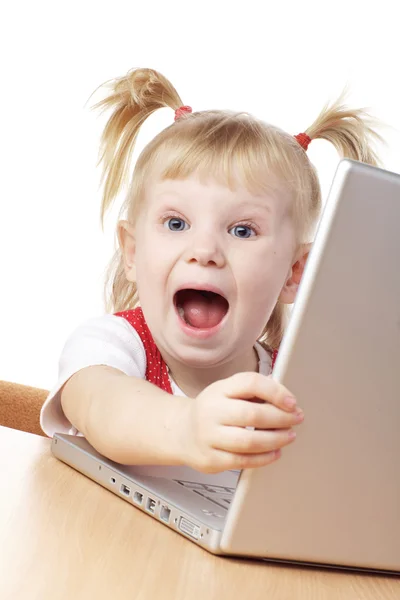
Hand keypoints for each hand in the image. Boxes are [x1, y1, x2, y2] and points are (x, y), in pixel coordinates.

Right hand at [180, 372, 303, 473]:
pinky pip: (243, 461)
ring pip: (249, 441)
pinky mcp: (211, 459)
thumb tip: (285, 397)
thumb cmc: (212, 411)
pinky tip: (275, 452)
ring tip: (289, 436)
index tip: (292, 402)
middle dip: (281, 418)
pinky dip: (264, 457)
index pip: (250, 383)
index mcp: (218, 390)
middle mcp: (211, 411)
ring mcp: (208, 436)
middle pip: (252, 414)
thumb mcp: (227, 392)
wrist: (181, 433)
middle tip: (296, 419)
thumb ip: (253, 391)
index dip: (275, 391)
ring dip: (276, 439)